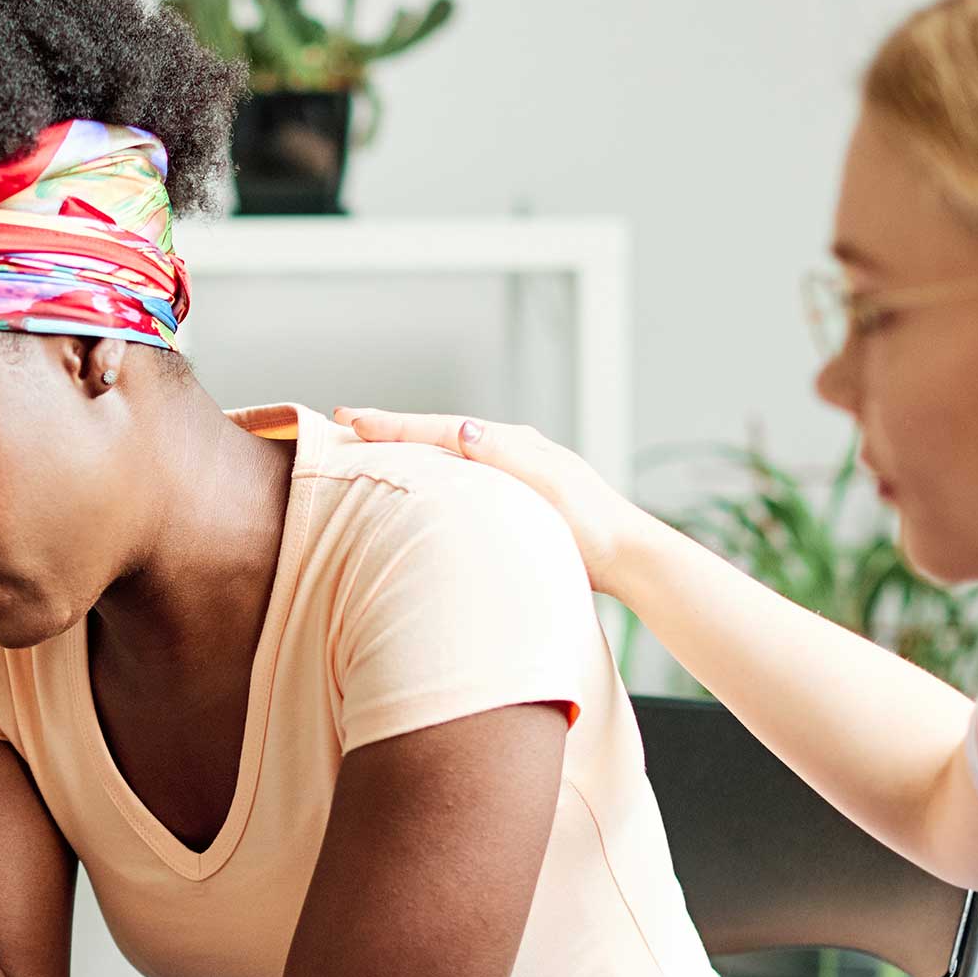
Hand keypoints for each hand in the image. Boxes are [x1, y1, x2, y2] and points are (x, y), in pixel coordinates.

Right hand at [333, 407, 652, 597]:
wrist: (630, 557)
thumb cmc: (593, 529)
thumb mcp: (551, 490)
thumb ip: (507, 458)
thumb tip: (464, 427)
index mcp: (514, 443)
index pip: (442, 427)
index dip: (395, 424)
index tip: (352, 419)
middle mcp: (512, 449)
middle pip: (440, 431)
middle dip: (394, 427)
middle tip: (347, 422)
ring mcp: (514, 471)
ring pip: (451, 451)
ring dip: (411, 445)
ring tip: (372, 445)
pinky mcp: (517, 495)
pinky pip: (463, 472)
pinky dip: (434, 467)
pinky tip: (423, 479)